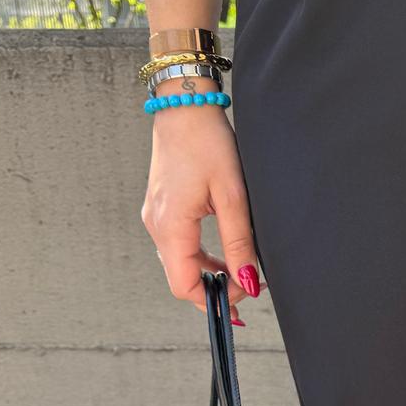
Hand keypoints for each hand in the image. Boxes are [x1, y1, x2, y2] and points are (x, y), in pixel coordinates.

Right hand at [140, 81, 261, 325]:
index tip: (245, 294)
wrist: (185, 106)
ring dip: (209, 274)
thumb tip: (248, 284)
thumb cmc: (208, 143)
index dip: (214, 299)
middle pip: (181, 279)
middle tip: (249, 285)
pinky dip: (200, 257)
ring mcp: (156, 217)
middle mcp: (156, 226)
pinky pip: (178, 246)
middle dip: (215, 289)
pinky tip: (223, 253)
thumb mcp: (233, 196)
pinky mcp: (161, 209)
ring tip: (241, 269)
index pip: (184, 286)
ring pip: (180, 264)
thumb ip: (240, 244)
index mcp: (171, 226)